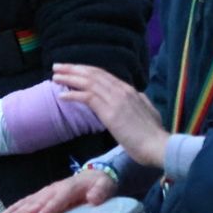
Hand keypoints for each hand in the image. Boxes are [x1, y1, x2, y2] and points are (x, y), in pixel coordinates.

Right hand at [3, 167, 116, 212]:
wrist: (95, 175)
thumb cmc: (99, 184)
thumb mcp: (105, 187)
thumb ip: (100, 192)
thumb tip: (93, 199)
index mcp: (70, 189)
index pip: (58, 200)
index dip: (49, 209)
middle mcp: (56, 189)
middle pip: (40, 201)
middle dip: (27, 212)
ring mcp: (48, 191)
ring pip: (30, 200)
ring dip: (18, 210)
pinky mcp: (44, 194)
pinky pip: (28, 200)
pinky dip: (16, 207)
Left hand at [53, 63, 167, 167]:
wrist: (158, 145)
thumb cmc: (153, 134)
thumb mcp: (146, 111)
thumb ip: (138, 101)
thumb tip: (135, 96)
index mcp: (129, 90)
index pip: (103, 74)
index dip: (86, 70)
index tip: (73, 69)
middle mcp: (121, 90)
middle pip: (93, 74)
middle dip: (73, 69)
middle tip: (57, 66)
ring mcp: (116, 99)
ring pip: (88, 83)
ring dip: (70, 79)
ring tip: (55, 77)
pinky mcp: (110, 112)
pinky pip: (87, 98)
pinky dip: (73, 95)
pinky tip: (62, 96)